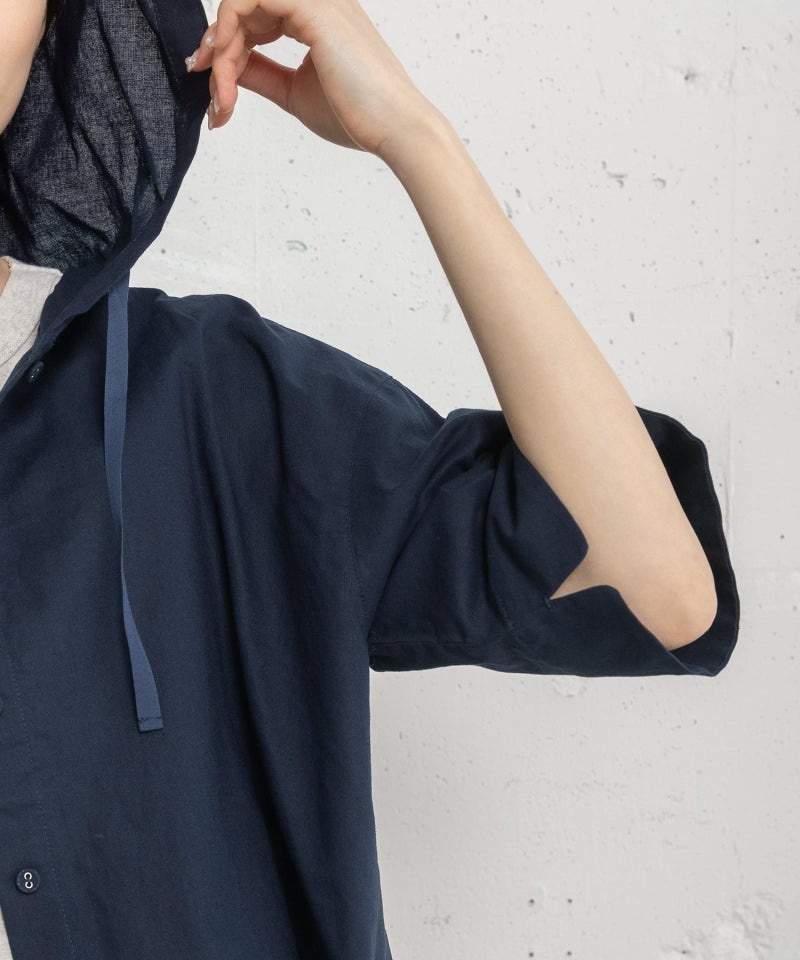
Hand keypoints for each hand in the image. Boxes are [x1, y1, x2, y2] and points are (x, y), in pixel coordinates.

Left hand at [187, 0, 437, 158]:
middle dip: (218, 55)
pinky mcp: (310, 6)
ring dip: (221, 48)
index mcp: (317, 19)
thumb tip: (227, 68)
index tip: (216, 90)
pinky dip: (227, 33)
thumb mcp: (294, 93)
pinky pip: (247, 0)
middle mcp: (316, 1)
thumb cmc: (358, 116)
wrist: (393, 128)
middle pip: (244, 10)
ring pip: (241, 3)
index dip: (227, 51)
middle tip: (216, 100)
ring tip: (222, 93)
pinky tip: (227, 68)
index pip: (256, 19)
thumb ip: (261, 74)